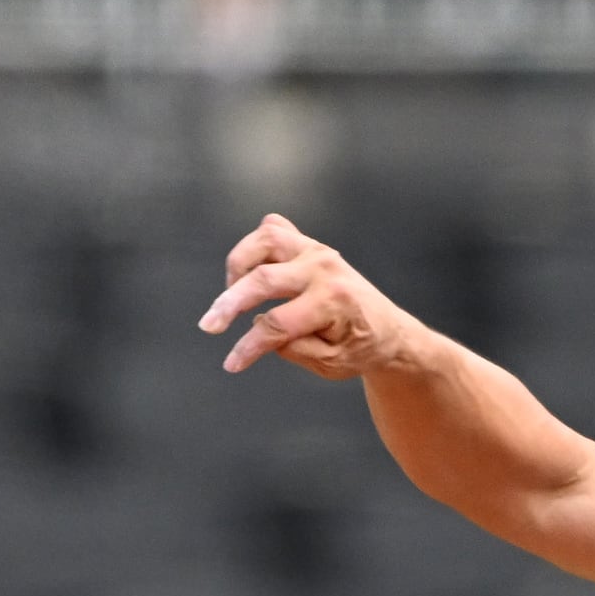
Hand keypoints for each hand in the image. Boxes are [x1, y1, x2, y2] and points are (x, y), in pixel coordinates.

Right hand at [200, 215, 414, 380]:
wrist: (386, 328)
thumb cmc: (359, 348)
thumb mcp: (333, 365)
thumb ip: (295, 349)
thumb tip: (258, 330)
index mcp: (334, 301)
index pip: (278, 324)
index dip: (249, 346)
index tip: (231, 364)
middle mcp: (324, 269)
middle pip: (264, 279)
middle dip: (229, 304)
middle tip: (208, 327)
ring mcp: (316, 251)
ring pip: (265, 240)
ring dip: (239, 265)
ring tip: (232, 295)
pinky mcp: (308, 244)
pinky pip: (273, 230)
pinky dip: (254, 247)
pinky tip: (248, 273)